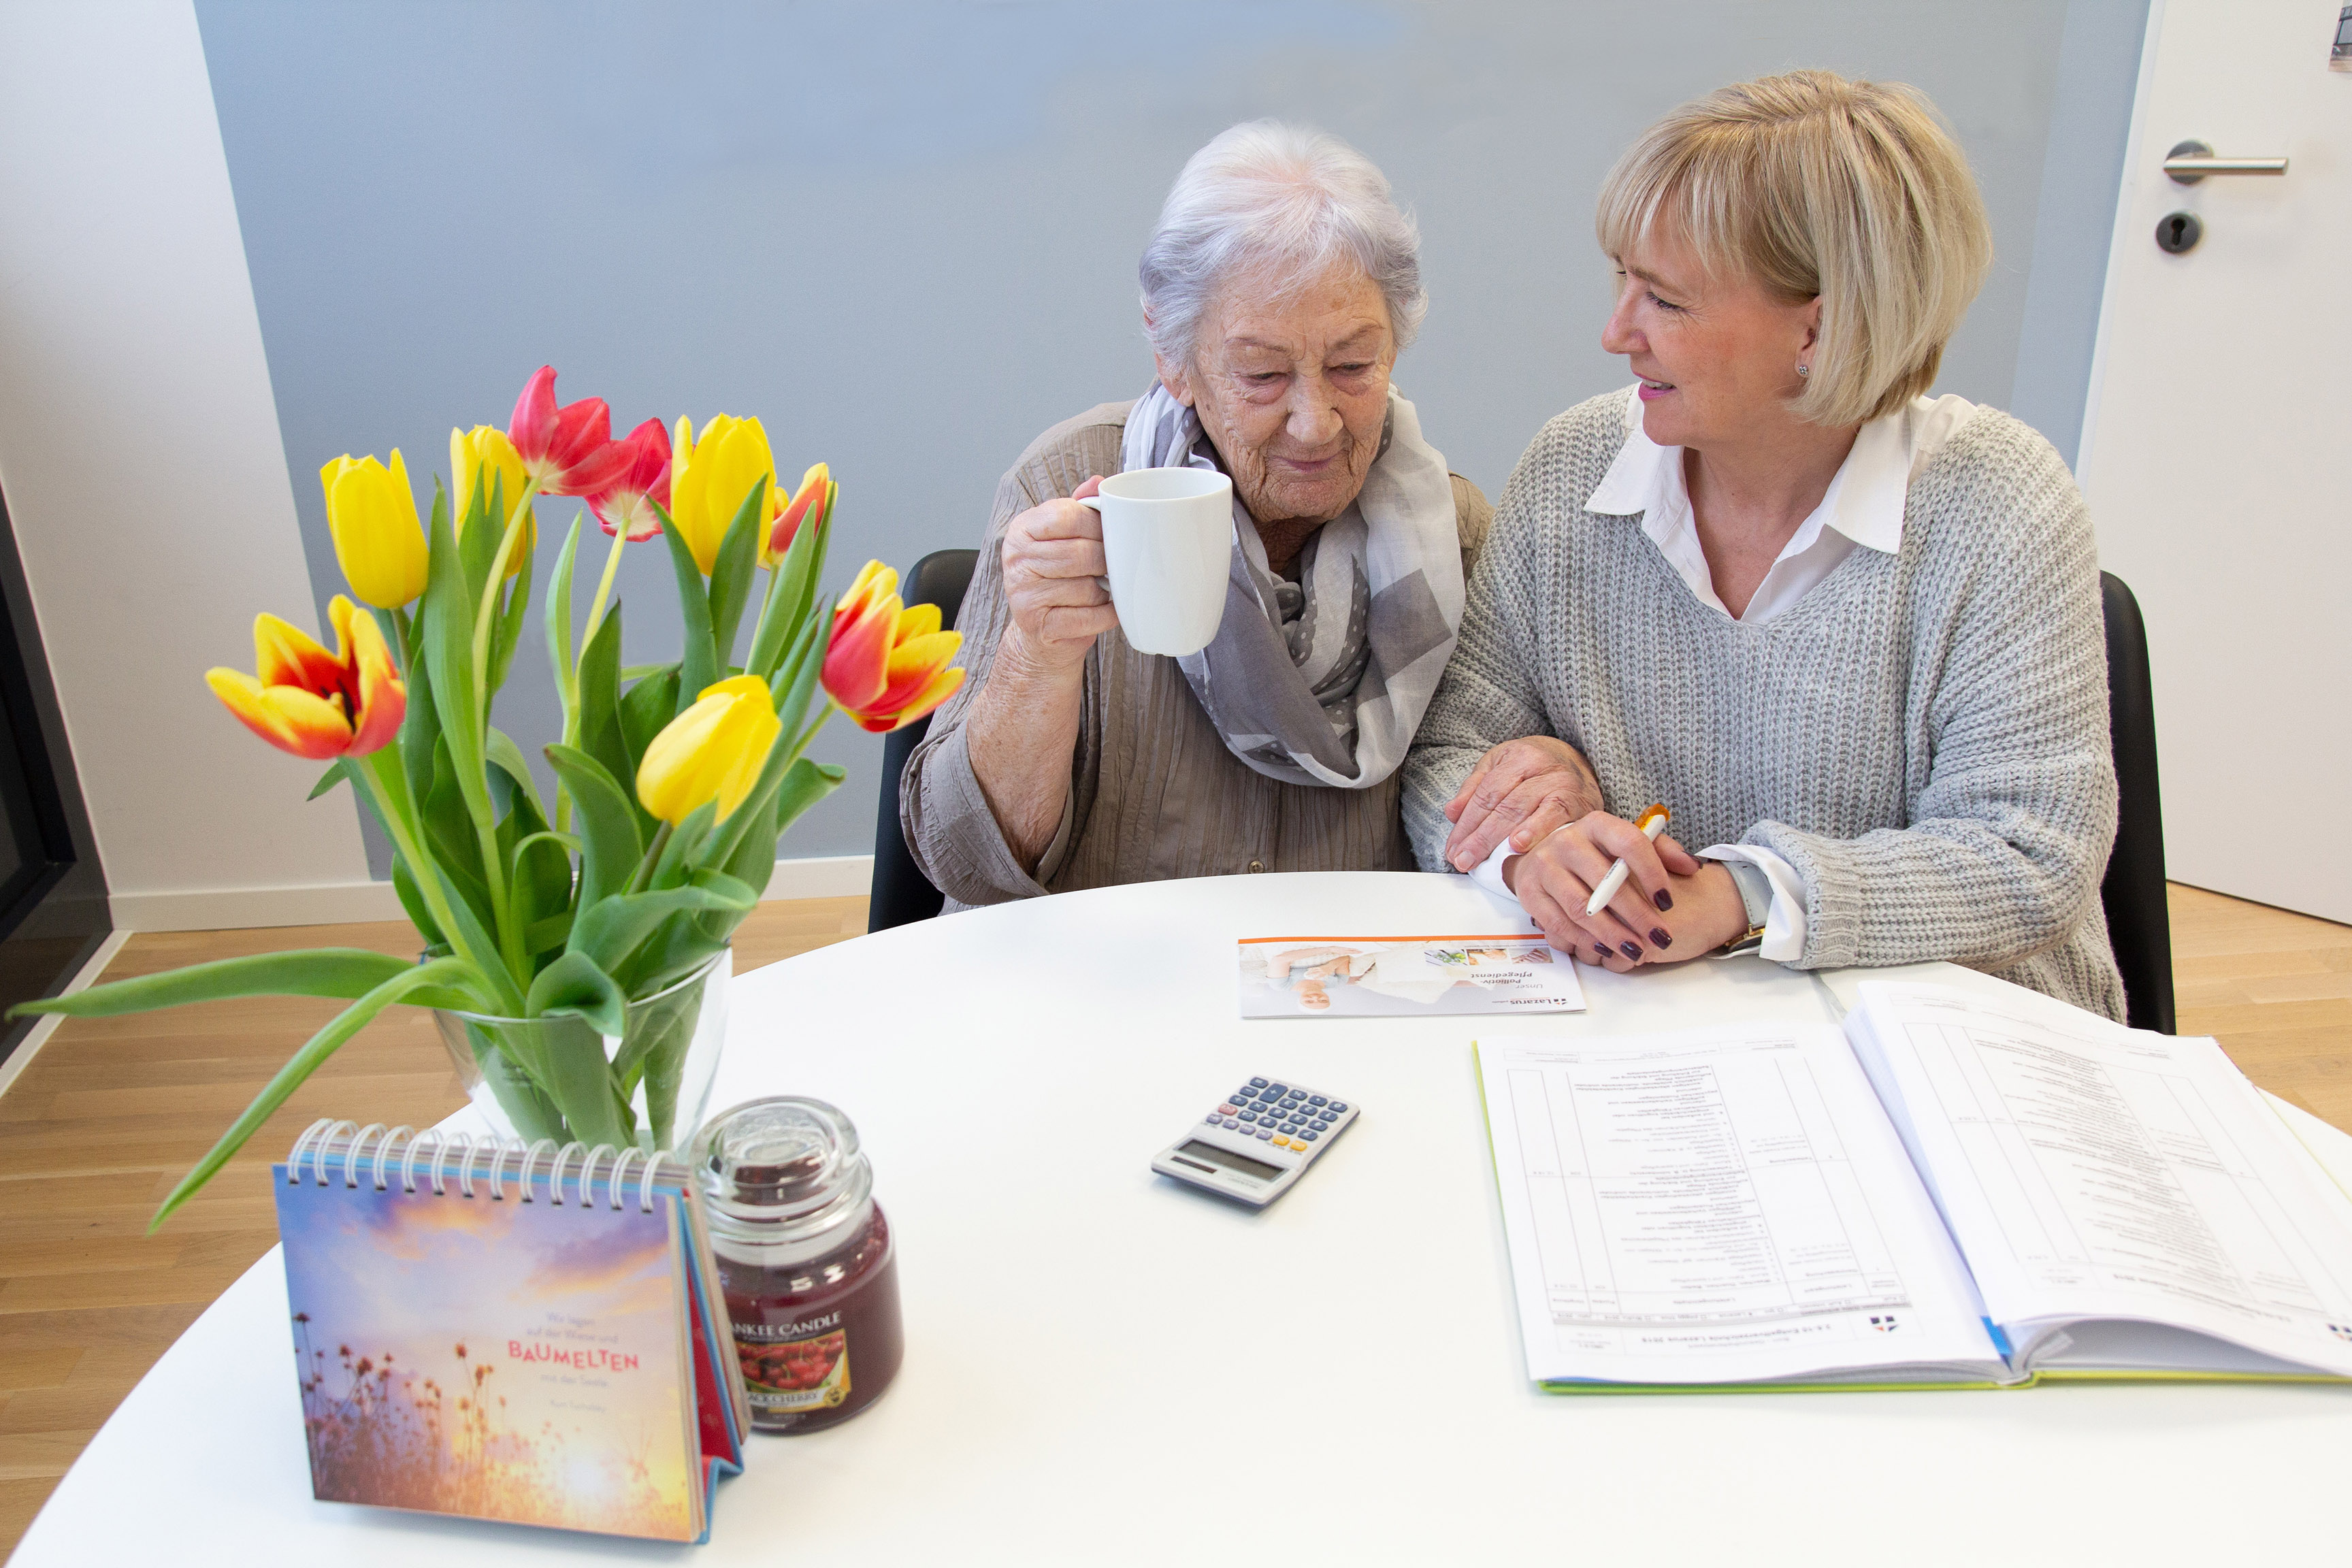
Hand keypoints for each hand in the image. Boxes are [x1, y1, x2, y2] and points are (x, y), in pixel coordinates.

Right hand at [1000, 475, 1118, 676]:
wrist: (1039, 629)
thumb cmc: (1056, 575)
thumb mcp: (1061, 536)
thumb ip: (1078, 508)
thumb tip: (1098, 482)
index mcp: (1022, 529)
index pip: (1069, 517)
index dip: (1099, 526)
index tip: (1110, 534)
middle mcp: (1016, 559)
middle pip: (1082, 554)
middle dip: (1106, 562)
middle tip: (1113, 566)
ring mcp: (1023, 594)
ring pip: (1087, 588)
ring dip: (1105, 591)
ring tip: (1102, 589)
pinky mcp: (1036, 625)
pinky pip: (1088, 617)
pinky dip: (1106, 614)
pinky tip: (1105, 609)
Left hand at [1441, 736, 1602, 871]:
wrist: (1582, 763)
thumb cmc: (1536, 768)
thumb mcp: (1501, 765)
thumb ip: (1475, 789)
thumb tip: (1451, 813)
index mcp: (1517, 756)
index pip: (1486, 793)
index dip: (1466, 823)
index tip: (1452, 849)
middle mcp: (1541, 767)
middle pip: (1503, 805)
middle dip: (1478, 837)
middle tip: (1461, 860)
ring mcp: (1562, 784)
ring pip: (1523, 812)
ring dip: (1498, 840)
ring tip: (1480, 859)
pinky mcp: (1580, 803)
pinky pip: (1554, 819)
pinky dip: (1535, 832)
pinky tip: (1519, 846)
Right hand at [1501, 810, 1741, 971]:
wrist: (1542, 855)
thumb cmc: (1595, 853)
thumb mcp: (1626, 843)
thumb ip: (1662, 851)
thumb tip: (1691, 867)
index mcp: (1596, 824)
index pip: (1628, 842)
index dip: (1651, 873)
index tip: (1668, 901)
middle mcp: (1567, 840)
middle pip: (1604, 881)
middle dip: (1637, 914)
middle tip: (1660, 937)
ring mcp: (1544, 866)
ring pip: (1581, 907)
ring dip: (1612, 933)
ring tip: (1637, 950)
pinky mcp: (1529, 893)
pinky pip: (1558, 922)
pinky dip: (1584, 940)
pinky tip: (1606, 949)